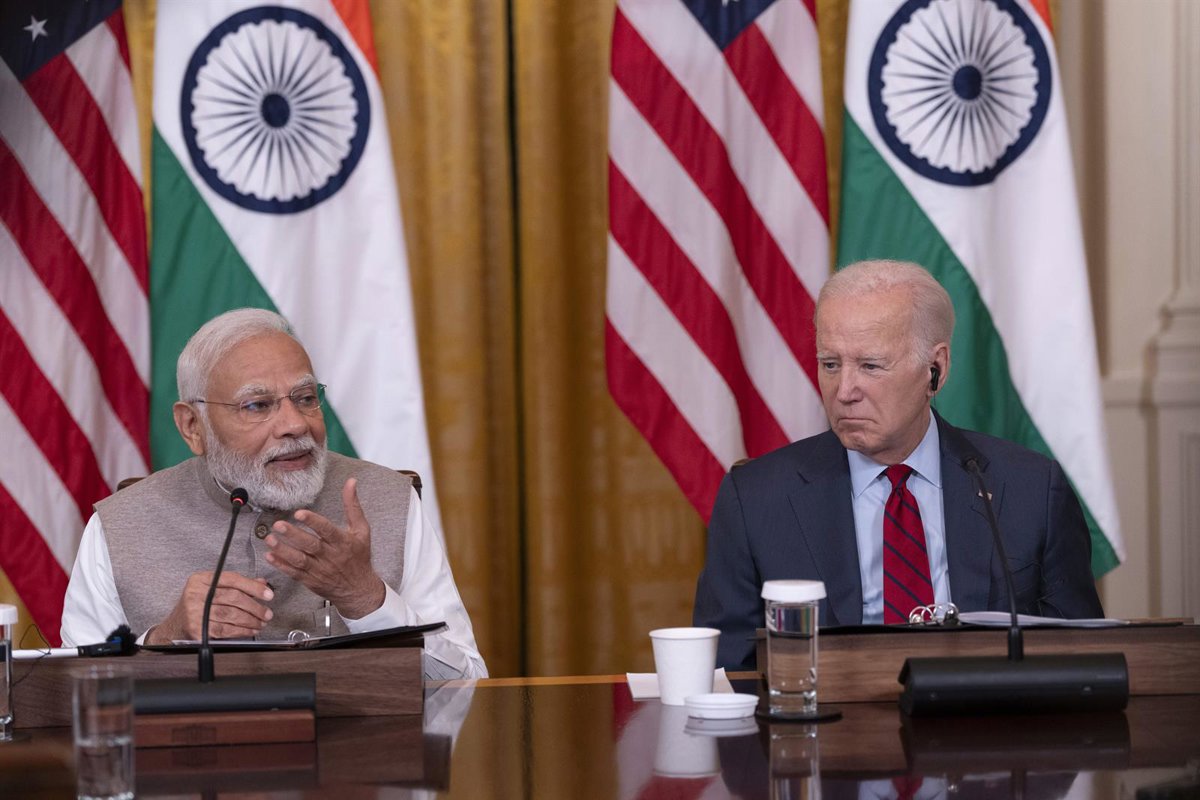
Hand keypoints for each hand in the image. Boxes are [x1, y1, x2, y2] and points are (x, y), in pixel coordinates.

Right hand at [146, 571, 273, 644]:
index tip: (268, 594)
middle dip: (255, 606)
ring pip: (231, 615)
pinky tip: (251, 630)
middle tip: (267, 613)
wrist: (174, 626)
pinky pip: (225, 630)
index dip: (253, 586)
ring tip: (261, 622)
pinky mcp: (197, 629)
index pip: (232, 579)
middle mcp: (196, 594)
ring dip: (251, 620)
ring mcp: (195, 612)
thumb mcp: (212, 589)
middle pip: (233, 598)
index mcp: (200, 580)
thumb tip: (262, 584)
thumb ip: (236, 585)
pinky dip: (242, 631)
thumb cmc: (197, 605)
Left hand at [264, 477, 384, 618]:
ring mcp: (319, 570)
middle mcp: (331, 556)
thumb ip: (353, 506)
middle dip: (293, 535)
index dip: (313, 521)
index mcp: (343, 542)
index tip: (299, 513)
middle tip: (278, 525)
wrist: (358, 589)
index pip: (327, 530)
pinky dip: (281, 565)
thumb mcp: (362, 530)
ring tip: (270, 539)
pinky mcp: (310, 581)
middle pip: (310, 545)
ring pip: (299, 560)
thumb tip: (351, 482)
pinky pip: (294, 573)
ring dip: (283, 550)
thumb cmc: (359, 556)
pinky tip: (270, 556)